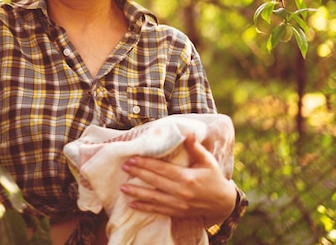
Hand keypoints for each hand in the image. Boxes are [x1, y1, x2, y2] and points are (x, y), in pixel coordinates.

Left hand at [119, 133, 236, 226]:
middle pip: (155, 182)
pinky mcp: (178, 212)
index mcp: (188, 178)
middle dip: (138, 174)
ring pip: (154, 198)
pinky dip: (145, 208)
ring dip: (137, 193)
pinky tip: (133, 204)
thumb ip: (196, 148)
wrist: (223, 203)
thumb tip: (187, 134)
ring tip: (123, 188)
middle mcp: (182, 192)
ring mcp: (179, 204)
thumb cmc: (214, 178)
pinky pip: (158, 210)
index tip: (132, 159)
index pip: (162, 169)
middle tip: (124, 167)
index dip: (146, 164)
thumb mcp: (208, 161)